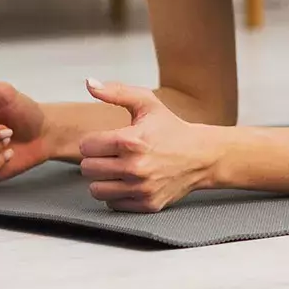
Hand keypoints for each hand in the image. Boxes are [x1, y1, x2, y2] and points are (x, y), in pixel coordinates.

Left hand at [78, 78, 222, 212]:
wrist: (201, 156)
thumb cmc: (171, 129)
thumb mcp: (147, 103)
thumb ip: (116, 92)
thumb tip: (89, 83)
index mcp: (131, 140)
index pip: (86, 147)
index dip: (92, 141)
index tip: (104, 141)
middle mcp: (135, 167)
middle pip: (87, 168)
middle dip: (95, 159)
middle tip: (110, 155)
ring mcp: (141, 188)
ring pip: (96, 190)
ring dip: (102, 179)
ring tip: (115, 169)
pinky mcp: (147, 204)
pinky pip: (113, 204)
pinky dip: (116, 194)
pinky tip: (127, 182)